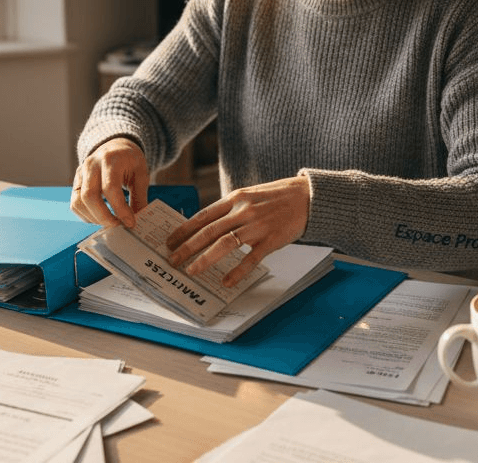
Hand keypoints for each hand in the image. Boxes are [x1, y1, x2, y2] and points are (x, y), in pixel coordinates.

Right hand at [71, 137, 148, 228]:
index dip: (119, 209)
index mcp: (110, 159)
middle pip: (89, 196)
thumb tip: (138, 220)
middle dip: (104, 217)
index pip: (110, 188)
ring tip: (111, 222)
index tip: (130, 222)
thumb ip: (139, 196)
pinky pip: (75, 204)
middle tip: (118, 226)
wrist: (115, 147)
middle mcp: (91, 165)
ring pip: (78, 202)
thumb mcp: (141, 174)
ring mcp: (80, 174)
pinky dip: (87, 216)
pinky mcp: (75, 183)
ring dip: (94, 218)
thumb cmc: (129, 160)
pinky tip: (101, 217)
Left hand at [165, 175, 309, 286]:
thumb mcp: (249, 195)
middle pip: (209, 231)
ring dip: (205, 259)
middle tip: (173, 260)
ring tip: (192, 271)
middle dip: (187, 247)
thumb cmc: (277, 196)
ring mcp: (257, 225)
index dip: (184, 230)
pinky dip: (237, 271)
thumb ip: (230, 209)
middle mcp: (243, 211)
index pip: (202, 216)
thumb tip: (208, 225)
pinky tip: (227, 282)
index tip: (170, 241)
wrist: (307, 196)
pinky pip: (251, 258)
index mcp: (235, 198)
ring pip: (225, 243)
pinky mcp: (271, 239)